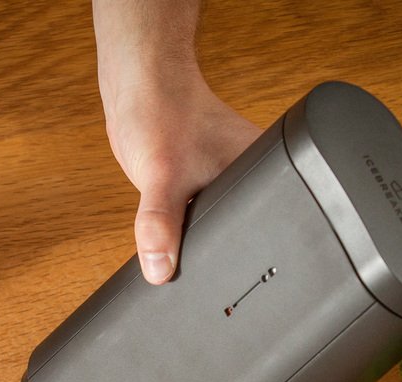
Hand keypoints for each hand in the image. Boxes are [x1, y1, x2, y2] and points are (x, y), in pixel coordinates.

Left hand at [103, 70, 260, 283]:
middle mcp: (251, 179)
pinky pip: (196, 221)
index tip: (210, 274)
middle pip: (238, 236)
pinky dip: (181, 230)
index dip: (236, 258)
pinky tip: (170, 225)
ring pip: (215, 229)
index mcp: (262, 173)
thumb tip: (160, 268)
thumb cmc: (161, 113)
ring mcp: (227, 184)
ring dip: (193, 240)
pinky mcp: (203, 187)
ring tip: (176, 231)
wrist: (138, 87)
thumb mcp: (162, 177)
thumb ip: (160, 226)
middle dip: (211, 253)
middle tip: (185, 251)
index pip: (260, 231)